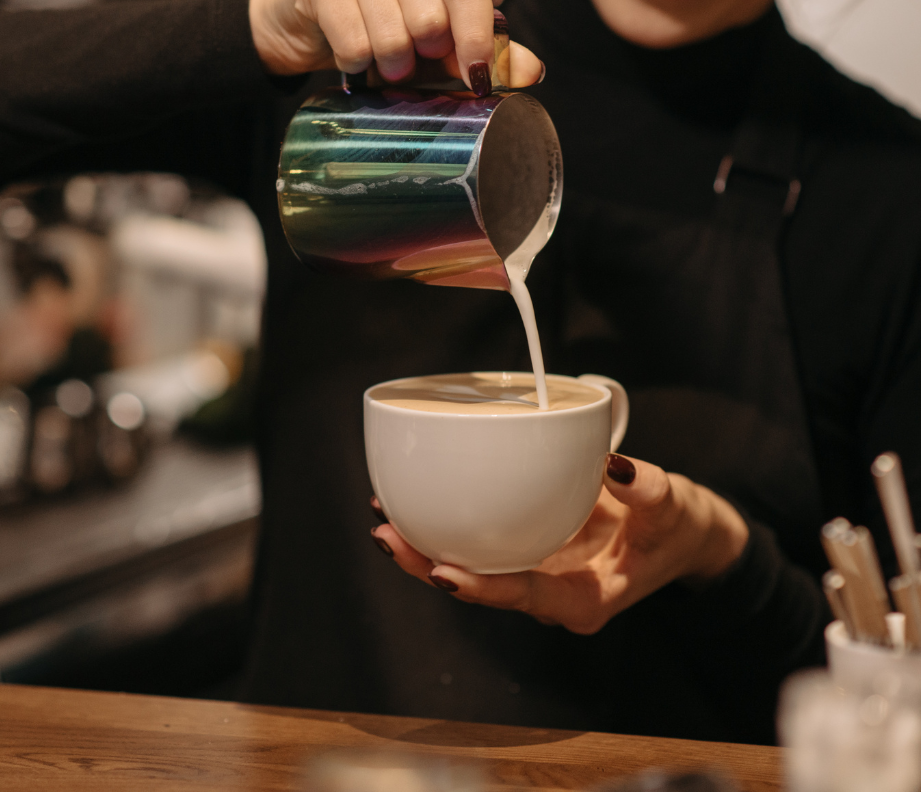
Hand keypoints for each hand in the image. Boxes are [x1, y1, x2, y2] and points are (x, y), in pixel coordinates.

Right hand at [248, 0, 543, 91]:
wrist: (311, 21)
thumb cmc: (387, 26)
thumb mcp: (443, 41)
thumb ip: (487, 52)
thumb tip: (532, 72)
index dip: (474, 38)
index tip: (476, 79)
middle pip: (429, 16)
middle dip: (423, 57)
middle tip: (412, 62)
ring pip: (391, 33)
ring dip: (389, 65)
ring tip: (382, 61)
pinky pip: (352, 41)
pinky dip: (355, 64)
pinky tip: (352, 55)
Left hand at [371, 453, 749, 633]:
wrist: (682, 534)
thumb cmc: (678, 528)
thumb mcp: (674, 506)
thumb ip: (648, 490)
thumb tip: (615, 466)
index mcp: (585, 599)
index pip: (525, 597)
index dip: (483, 588)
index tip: (443, 573)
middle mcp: (551, 594)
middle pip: (482, 587)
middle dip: (430, 567)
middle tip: (387, 536)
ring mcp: (537, 574)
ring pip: (473, 568)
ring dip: (427, 548)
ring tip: (385, 518)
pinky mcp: (530, 549)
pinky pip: (483, 543)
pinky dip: (450, 525)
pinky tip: (418, 500)